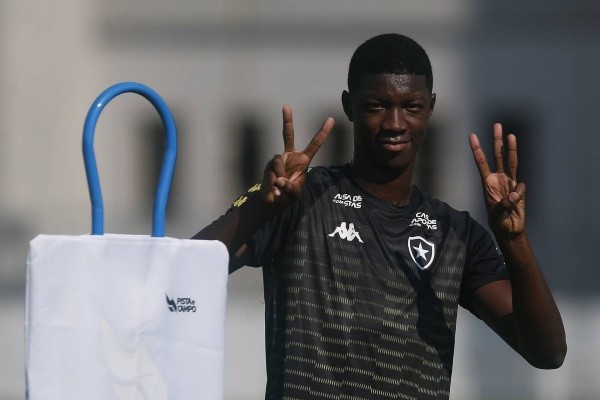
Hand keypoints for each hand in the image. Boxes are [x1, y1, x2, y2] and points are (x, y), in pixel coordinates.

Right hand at [261, 105, 333, 204]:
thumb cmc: (288, 194)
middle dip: (287, 120)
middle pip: (288, 135)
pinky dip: (272, 182)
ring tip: (280, 187)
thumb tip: (279, 180)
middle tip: (286, 106)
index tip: (330, 119)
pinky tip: (273, 188)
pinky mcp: (268, 165)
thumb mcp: (294, 194)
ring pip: (277, 162)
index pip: (315, 144)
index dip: (322, 132)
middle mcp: (290, 156)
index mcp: (303, 160)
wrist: (273, 199)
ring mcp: (278, 159)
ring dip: (279, 177)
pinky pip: (270, 171)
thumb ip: (289, 188)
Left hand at [469, 123, 525, 238]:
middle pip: (497, 156)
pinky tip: (515, 202)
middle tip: (497, 125)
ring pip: (511, 161)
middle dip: (496, 141)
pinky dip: (519, 193)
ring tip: (511, 135)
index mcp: (487, 183)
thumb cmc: (498, 221)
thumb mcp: (496, 214)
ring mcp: (509, 182)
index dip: (477, 149)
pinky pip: (521, 186)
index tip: (472, 136)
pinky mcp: (519, 188)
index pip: (481, 162)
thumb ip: (503, 204)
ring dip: (511, 148)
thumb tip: (514, 194)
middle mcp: (497, 179)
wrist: (509, 229)